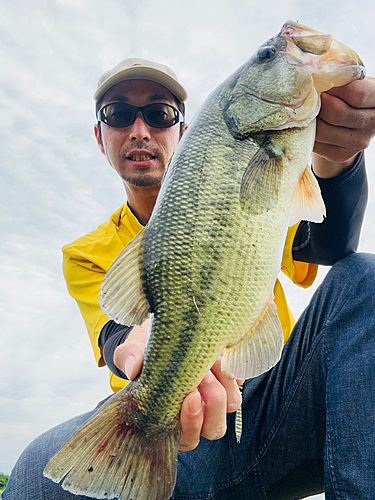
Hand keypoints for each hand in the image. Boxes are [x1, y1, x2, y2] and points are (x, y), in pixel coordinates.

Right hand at [114, 329, 242, 451]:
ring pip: (230, 405)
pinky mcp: (228, 377)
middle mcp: (197, 414)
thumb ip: (129, 357)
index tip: (189, 395)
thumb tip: (132, 368)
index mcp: (171, 419)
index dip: (191, 422)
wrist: (161, 331)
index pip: (187, 439)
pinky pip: (239, 382)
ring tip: (209, 360)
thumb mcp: (133, 349)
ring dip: (224, 384)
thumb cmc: (144, 350)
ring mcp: (215, 396)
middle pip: (214, 428)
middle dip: (211, 403)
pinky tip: (218, 353)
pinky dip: (232, 370)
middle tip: (201, 376)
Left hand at [312, 76, 374, 177]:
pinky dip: (308, 132)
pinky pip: (316, 143)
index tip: (323, 83)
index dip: (334, 88)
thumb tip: (318, 75)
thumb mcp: (353, 82)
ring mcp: (358, 142)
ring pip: (323, 130)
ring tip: (308, 110)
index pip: (356, 94)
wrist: (350, 124)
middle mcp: (374, 123)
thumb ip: (343, 79)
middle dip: (319, 103)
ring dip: (310, 118)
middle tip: (311, 97)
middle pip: (336, 113)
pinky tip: (309, 124)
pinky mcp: (341, 155)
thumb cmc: (349, 96)